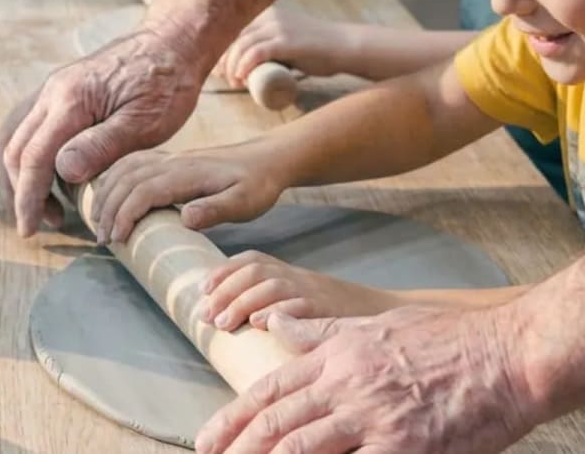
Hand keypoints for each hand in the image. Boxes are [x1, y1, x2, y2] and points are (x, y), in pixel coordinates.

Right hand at [0, 28, 202, 236]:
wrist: (173, 42)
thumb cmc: (167, 82)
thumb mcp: (144, 122)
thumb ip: (102, 146)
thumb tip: (62, 172)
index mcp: (71, 100)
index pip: (34, 157)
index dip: (28, 198)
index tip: (29, 229)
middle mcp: (53, 91)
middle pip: (16, 149)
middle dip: (22, 191)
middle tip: (44, 223)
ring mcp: (54, 88)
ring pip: (16, 136)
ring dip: (21, 174)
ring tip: (45, 204)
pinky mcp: (62, 90)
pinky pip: (30, 125)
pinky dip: (29, 154)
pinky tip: (50, 174)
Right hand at [91, 141, 285, 243]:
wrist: (267, 159)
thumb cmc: (258, 184)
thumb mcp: (246, 202)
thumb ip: (217, 209)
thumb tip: (185, 218)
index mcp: (188, 173)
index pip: (144, 190)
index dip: (125, 214)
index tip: (117, 240)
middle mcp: (173, 161)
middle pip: (127, 180)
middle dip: (109, 208)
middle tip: (103, 240)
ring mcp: (170, 158)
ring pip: (125, 169)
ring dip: (107, 192)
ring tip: (99, 221)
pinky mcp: (170, 159)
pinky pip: (132, 162)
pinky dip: (114, 176)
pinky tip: (109, 193)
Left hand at [195, 307, 533, 453]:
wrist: (505, 353)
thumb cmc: (444, 339)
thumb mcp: (373, 324)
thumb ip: (321, 331)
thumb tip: (276, 322)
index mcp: (337, 356)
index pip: (271, 389)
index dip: (234, 416)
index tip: (207, 437)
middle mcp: (346, 385)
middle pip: (277, 421)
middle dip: (238, 444)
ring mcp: (374, 417)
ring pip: (303, 446)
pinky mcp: (405, 447)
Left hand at [198, 251, 402, 331]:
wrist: (383, 317)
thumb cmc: (335, 317)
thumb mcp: (300, 302)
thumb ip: (270, 304)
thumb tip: (226, 319)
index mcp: (289, 272)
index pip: (250, 259)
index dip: (222, 272)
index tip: (201, 290)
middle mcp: (299, 276)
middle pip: (255, 270)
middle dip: (225, 290)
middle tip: (205, 315)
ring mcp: (315, 290)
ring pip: (272, 285)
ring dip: (242, 303)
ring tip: (223, 324)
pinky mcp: (330, 309)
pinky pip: (302, 304)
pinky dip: (278, 312)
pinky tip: (260, 325)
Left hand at [214, 8, 362, 87]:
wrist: (345, 46)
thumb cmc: (316, 49)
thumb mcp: (287, 41)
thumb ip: (269, 45)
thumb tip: (248, 62)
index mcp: (267, 14)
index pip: (232, 28)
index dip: (220, 49)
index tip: (217, 68)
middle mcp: (269, 16)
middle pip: (232, 36)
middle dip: (222, 59)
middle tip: (221, 78)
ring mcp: (278, 27)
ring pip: (241, 45)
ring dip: (231, 66)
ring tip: (233, 82)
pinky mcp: (286, 41)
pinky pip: (256, 52)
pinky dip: (244, 66)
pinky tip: (241, 78)